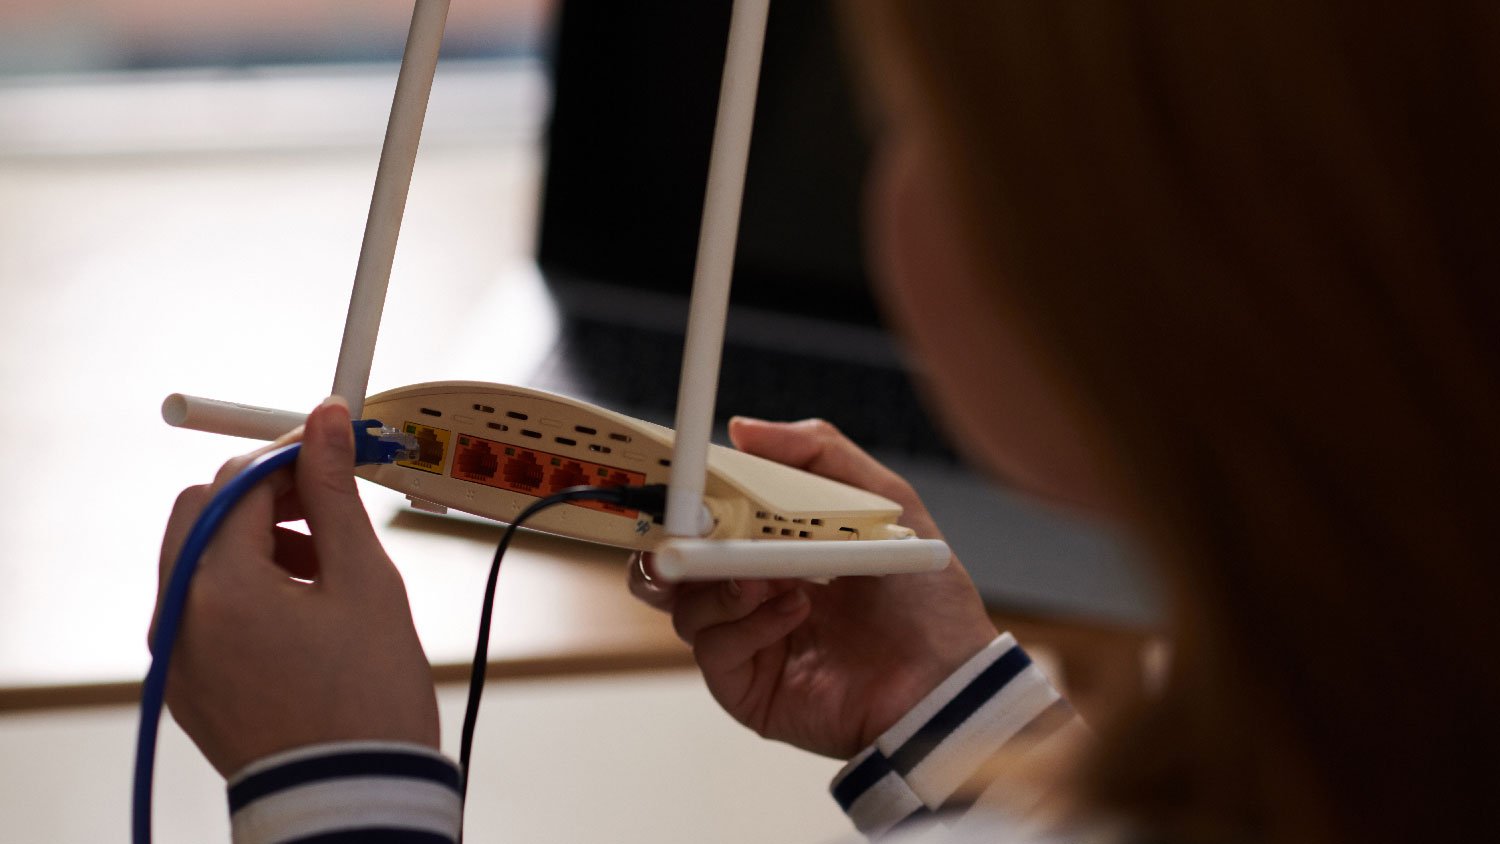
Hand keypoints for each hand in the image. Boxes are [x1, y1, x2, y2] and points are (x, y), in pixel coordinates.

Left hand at [153, 397, 438, 776]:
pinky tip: (301, 608)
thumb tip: (325, 419)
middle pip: (206, 510)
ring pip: (200, 556)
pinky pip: (200, 607)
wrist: (352, 798)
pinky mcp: (183, 683)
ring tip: (325, 565)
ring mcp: (174, 655)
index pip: (242, 481)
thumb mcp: (365, 581)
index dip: (294, 451)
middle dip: (267, 493)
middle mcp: (179, 617)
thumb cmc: (369, 698)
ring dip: (256, 538)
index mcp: (220, 587)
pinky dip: (243, 587)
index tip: (336, 445)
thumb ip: (335, 493)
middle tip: (329, 502)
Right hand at [629, 417, 997, 758]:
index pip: (710, 521)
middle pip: (676, 566)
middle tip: (686, 525)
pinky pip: (713, 649)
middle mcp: (756, 594)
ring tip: (762, 575)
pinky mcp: (748, 687)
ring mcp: (749, 641)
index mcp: (779, 548)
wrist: (948, 679)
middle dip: (670, 542)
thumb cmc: (927, 599)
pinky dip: (745, 623)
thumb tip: (743, 428)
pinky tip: (794, 612)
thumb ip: (820, 453)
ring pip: (685, 606)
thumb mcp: (886, 501)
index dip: (688, 501)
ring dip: (717, 583)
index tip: (679, 478)